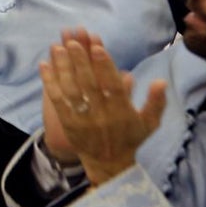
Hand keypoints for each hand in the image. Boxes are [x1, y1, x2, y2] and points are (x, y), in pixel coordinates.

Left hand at [39, 30, 166, 186]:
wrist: (109, 164)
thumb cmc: (130, 138)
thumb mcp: (149, 123)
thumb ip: (156, 102)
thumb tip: (161, 81)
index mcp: (122, 112)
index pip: (113, 86)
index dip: (105, 67)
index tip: (97, 48)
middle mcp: (102, 115)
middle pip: (90, 85)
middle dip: (80, 62)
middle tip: (72, 42)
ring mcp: (83, 120)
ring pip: (71, 90)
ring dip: (63, 68)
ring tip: (57, 47)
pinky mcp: (68, 123)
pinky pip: (57, 101)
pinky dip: (50, 83)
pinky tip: (44, 65)